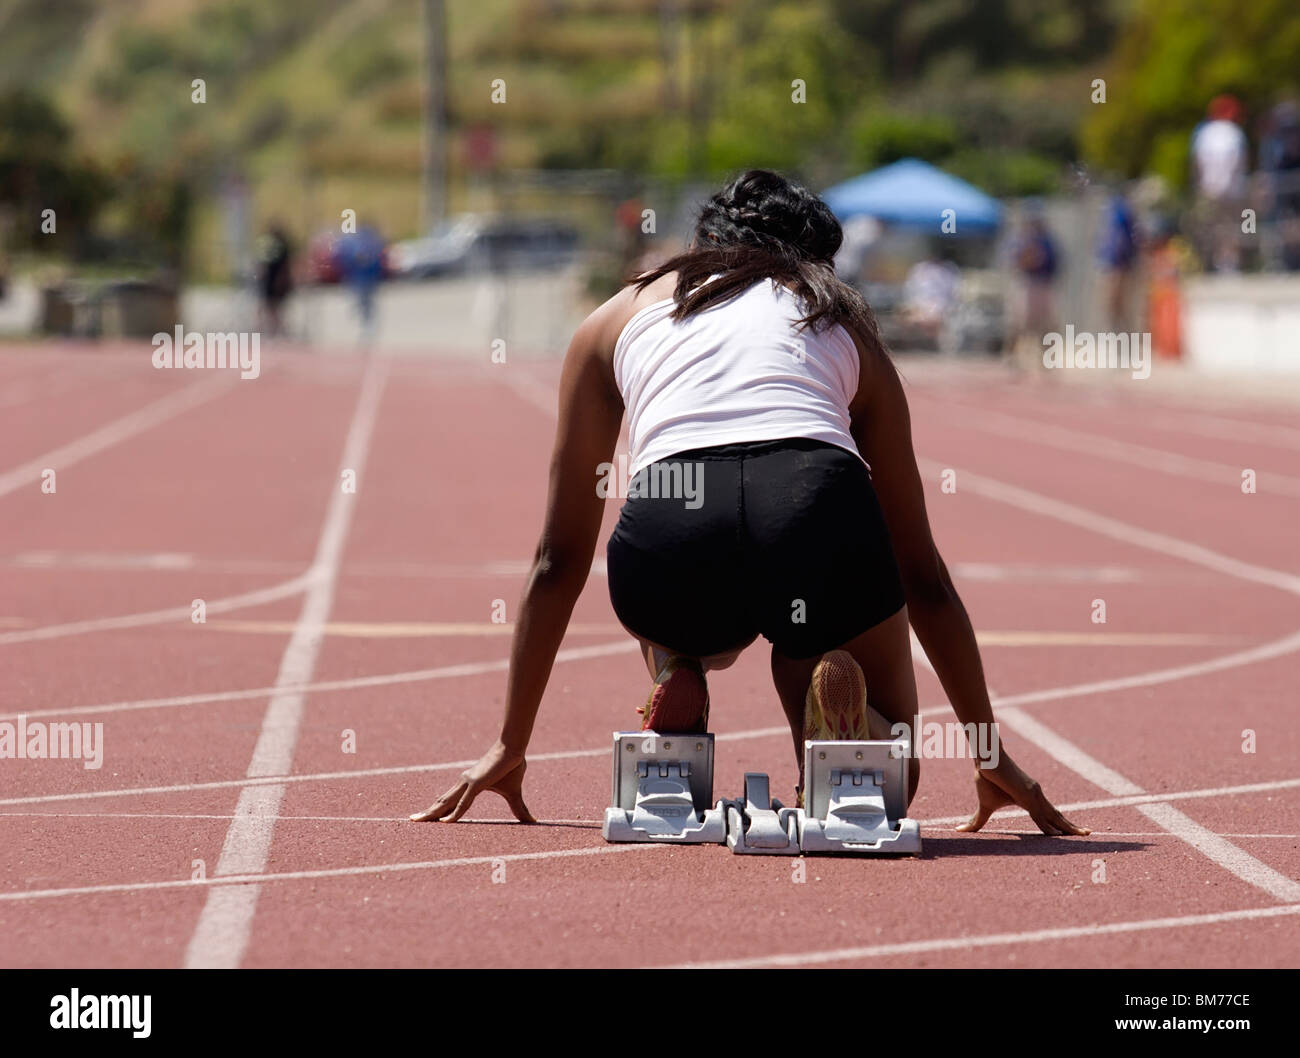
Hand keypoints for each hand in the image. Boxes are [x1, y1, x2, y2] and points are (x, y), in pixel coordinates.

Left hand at [409, 741, 534, 823]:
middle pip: (442, 801)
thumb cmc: (512, 765)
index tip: (428, 817)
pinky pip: (463, 803)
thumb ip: (517, 808)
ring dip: (432, 813)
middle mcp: (464, 783)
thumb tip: (531, 821)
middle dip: (427, 812)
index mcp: (469, 784)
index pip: (451, 800)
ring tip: (417, 820)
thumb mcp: (513, 792)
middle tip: (412, 820)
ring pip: (446, 802)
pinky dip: (454, 814)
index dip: (439, 809)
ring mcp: (468, 783)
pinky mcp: (476, 783)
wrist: (514, 748)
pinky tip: (444, 823)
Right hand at [957, 755, 1090, 835]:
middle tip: (1089, 834)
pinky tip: (1058, 835)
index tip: (1069, 833)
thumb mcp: (984, 806)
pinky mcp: (1028, 794)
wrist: (986, 758)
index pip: (1048, 815)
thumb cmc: (986, 778)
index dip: (1059, 824)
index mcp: (1030, 799)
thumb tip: (958, 831)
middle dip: (1072, 827)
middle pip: (1058, 816)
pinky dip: (1051, 826)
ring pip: (1055, 816)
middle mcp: (1037, 796)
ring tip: (1085, 834)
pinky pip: (1041, 815)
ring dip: (1069, 827)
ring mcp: (1035, 795)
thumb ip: (977, 822)